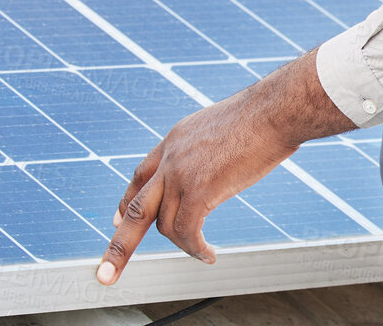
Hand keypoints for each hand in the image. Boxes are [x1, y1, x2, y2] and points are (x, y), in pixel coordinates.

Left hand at [96, 49, 354, 284]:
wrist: (276, 109)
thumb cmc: (265, 116)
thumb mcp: (224, 127)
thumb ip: (210, 148)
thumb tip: (221, 162)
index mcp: (175, 139)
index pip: (141, 175)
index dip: (128, 201)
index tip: (118, 218)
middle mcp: (170, 157)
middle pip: (133, 208)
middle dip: (119, 245)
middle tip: (106, 272)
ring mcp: (181, 174)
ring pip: (164, 225)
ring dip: (183, 245)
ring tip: (201, 252)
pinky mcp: (199, 189)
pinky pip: (188, 231)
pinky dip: (196, 249)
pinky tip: (208, 255)